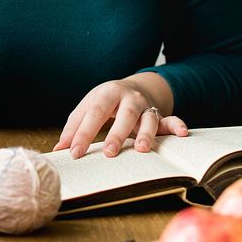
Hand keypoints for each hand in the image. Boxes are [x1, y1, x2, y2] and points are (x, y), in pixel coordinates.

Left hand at [53, 73, 187, 158]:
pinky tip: (183, 133)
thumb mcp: (87, 107)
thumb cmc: (105, 102)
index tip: (74, 153)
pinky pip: (171, 119)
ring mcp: (146, 106)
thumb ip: (74, 127)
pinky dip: (177, 125)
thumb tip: (58, 150)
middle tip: (109, 153)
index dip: (83, 133)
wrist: (132, 88)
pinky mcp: (160, 115)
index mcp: (106, 94)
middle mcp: (128, 98)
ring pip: (149, 119)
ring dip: (146, 133)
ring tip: (142, 149)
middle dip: (117, 134)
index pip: (93, 113)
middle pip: (123, 115)